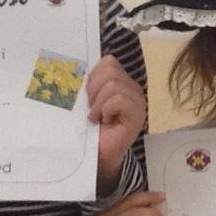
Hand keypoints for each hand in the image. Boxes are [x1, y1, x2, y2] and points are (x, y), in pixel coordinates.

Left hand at [86, 55, 146, 192]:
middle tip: (91, 108)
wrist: (98, 154)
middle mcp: (132, 88)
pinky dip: (106, 110)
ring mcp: (137, 101)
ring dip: (98, 102)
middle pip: (110, 69)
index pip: (108, 61)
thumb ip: (89, 84)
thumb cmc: (91, 129)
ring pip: (113, 84)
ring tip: (97, 116)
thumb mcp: (87, 101)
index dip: (92, 76)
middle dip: (93, 89)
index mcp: (121, 81)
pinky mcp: (138, 114)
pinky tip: (105, 121)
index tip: (87, 96)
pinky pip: (119, 99)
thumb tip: (77, 69)